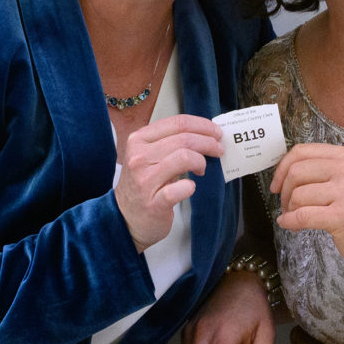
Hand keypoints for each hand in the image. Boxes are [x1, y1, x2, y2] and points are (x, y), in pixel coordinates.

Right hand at [115, 114, 223, 252]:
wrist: (125, 220)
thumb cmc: (143, 185)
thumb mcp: (148, 156)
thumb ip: (170, 142)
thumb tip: (206, 133)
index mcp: (139, 140)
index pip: (177, 123)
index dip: (202, 125)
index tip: (216, 132)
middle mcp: (139, 157)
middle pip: (184, 139)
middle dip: (208, 142)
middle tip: (219, 149)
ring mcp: (145, 180)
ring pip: (184, 157)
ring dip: (201, 162)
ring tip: (202, 169)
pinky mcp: (154, 203)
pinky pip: (181, 188)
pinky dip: (190, 186)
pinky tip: (190, 187)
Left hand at [271, 143, 343, 274]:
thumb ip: (319, 170)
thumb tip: (282, 171)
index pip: (301, 151)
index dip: (281, 168)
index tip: (276, 184)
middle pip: (295, 172)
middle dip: (284, 192)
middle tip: (287, 206)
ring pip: (297, 195)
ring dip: (289, 210)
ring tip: (295, 218)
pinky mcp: (342, 215)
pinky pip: (302, 216)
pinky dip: (290, 222)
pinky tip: (289, 225)